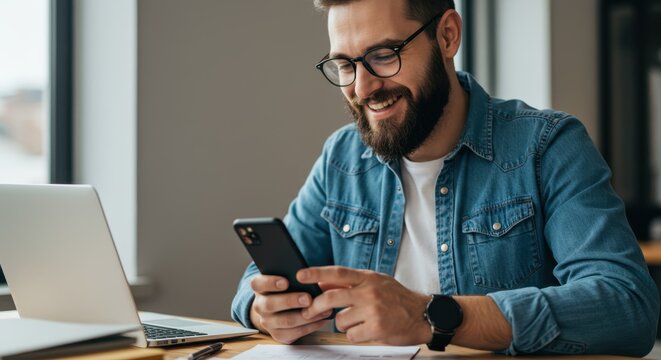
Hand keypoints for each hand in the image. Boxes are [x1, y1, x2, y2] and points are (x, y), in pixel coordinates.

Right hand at [249, 274, 331, 343]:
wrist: (281, 310)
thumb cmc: (287, 290)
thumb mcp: (286, 280)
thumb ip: (293, 277)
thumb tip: (308, 276)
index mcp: (260, 288)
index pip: (257, 283)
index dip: (270, 283)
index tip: (286, 282)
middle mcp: (260, 305)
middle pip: (270, 304)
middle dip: (291, 301)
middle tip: (308, 298)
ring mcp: (267, 322)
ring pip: (285, 321)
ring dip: (305, 316)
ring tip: (321, 309)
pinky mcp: (278, 335)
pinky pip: (295, 332)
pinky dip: (310, 326)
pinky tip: (321, 319)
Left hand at [297, 266, 430, 344]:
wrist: (423, 314)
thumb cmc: (397, 298)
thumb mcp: (375, 282)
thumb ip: (349, 283)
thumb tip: (322, 282)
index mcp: (368, 278)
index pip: (338, 273)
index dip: (317, 273)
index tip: (300, 275)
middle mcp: (370, 292)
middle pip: (331, 298)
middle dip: (316, 307)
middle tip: (309, 312)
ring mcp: (373, 310)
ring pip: (340, 320)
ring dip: (343, 324)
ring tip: (357, 321)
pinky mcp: (377, 328)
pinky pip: (351, 334)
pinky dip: (355, 335)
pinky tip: (366, 330)